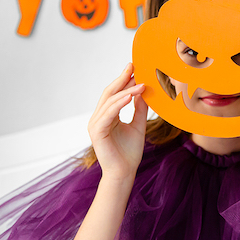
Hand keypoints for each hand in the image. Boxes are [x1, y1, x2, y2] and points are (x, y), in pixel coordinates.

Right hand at [88, 63, 147, 181]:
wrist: (125, 173)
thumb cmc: (130, 152)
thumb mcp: (138, 124)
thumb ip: (139, 108)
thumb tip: (143, 91)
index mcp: (106, 116)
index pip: (114, 93)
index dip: (124, 80)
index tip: (135, 68)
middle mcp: (98, 118)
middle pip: (109, 93)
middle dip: (122, 79)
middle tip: (133, 66)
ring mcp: (96, 124)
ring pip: (110, 101)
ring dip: (125, 90)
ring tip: (140, 82)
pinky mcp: (97, 132)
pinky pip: (109, 113)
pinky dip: (119, 103)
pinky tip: (130, 95)